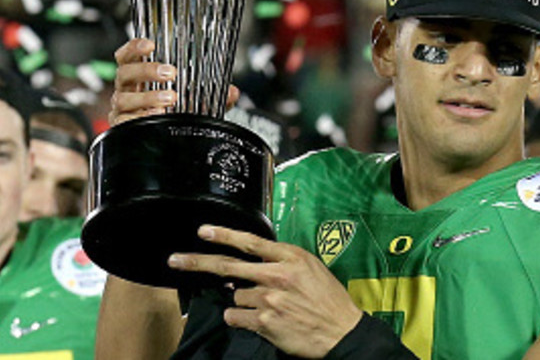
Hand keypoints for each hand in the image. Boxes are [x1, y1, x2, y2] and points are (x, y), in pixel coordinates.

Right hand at [109, 38, 239, 124]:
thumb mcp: (196, 100)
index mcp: (138, 77)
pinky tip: (157, 116)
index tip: (150, 44)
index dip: (134, 47)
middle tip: (170, 73)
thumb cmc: (174, 112)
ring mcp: (123, 110)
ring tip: (170, 98)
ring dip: (148, 96)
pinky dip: (141, 117)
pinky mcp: (122, 127)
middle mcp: (127, 90)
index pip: (127, 57)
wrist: (165, 143)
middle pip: (125, 73)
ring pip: (124, 98)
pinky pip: (125, 121)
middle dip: (147, 70)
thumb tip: (233, 92)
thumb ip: (214, 96)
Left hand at [167, 225, 362, 358]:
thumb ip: (282, 261)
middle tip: (176, 260)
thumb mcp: (311, 268)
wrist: (341, 330)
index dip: (224, 235)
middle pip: (229, 266)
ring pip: (235, 297)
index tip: (203, 231)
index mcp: (291, 257)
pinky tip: (261, 320)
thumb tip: (253, 262)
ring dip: (243, 302)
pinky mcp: (264, 322)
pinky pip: (236, 317)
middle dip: (198, 262)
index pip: (250, 242)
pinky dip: (242, 319)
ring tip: (268, 307)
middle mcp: (277, 275)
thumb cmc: (328, 299)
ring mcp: (269, 299)